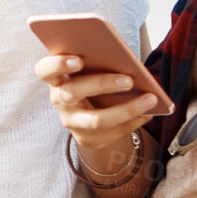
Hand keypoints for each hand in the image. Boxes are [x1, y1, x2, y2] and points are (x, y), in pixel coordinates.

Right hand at [35, 54, 158, 156]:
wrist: (87, 114)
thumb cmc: (91, 79)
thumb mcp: (89, 69)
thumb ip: (98, 60)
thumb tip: (126, 60)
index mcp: (55, 77)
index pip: (45, 70)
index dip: (58, 64)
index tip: (79, 59)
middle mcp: (59, 100)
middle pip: (73, 92)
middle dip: (102, 84)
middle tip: (129, 80)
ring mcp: (70, 122)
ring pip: (96, 120)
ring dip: (127, 109)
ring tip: (151, 99)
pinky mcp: (86, 138)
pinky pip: (112, 132)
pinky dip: (134, 121)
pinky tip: (150, 112)